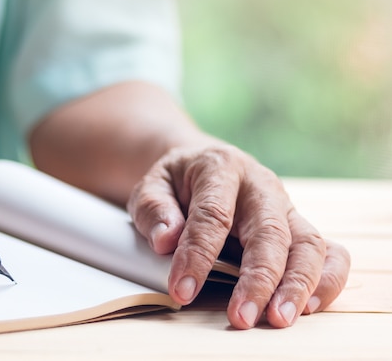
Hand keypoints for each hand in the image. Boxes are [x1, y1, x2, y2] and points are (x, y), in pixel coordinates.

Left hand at [127, 144, 349, 328]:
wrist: (204, 163)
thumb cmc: (178, 180)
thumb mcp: (153, 183)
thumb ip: (154, 208)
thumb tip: (165, 240)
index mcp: (221, 168)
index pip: (213, 214)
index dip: (198, 254)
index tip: (182, 290)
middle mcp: (261, 187)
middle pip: (270, 231)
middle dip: (258, 278)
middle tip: (241, 317)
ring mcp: (286, 207)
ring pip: (308, 243)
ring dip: (297, 284)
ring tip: (278, 319)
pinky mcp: (299, 227)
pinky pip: (330, 251)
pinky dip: (327, 280)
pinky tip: (308, 308)